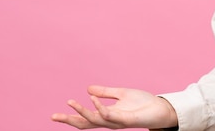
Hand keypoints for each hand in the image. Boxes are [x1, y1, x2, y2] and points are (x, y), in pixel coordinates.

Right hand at [51, 85, 177, 129]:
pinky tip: (92, 100)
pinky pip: (109, 115)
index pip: (85, 118)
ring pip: (94, 120)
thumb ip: (105, 92)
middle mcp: (109, 120)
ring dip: (82, 112)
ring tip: (71, 102)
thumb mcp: (121, 94)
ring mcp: (117, 122)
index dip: (70, 116)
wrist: (160, 108)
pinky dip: (99, 108)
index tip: (54, 115)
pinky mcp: (126, 120)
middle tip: (54, 116)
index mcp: (107, 115)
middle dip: (69, 120)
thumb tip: (88, 89)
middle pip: (85, 124)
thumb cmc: (143, 103)